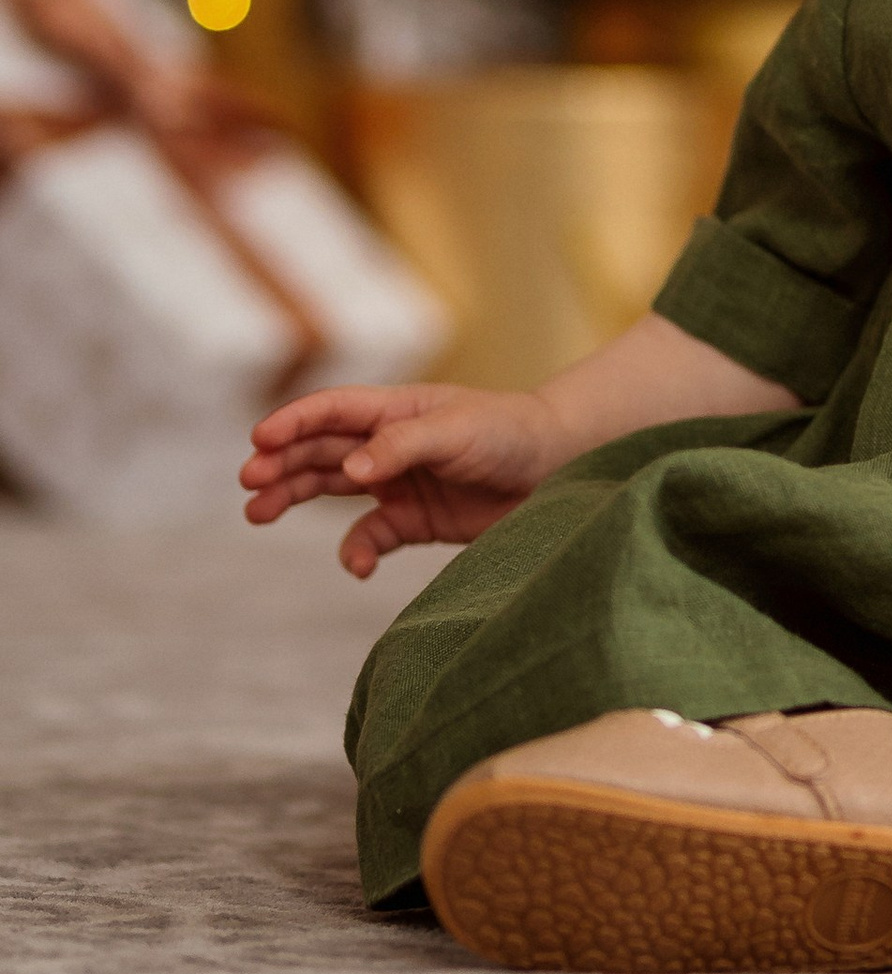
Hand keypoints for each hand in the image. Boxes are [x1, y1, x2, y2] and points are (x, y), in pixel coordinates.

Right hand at [240, 381, 562, 578]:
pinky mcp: (416, 521)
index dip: (294, 422)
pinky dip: (358, 550)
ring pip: (331, 490)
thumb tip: (351, 473)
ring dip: (294, 499)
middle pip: (321, 451)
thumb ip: (402, 447)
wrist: (561, 469)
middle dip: (282, 463)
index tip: (259, 440)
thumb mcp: (457, 430)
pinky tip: (355, 565)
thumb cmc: (509, 432)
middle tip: (249, 483)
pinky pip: (373, 536)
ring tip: (258, 513)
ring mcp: (399, 482)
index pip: (332, 410)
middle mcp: (388, 444)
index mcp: (396, 409)